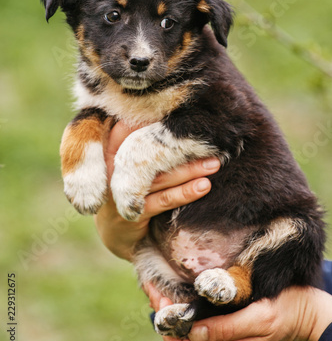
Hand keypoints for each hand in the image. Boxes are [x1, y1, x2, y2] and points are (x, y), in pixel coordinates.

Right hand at [94, 120, 220, 260]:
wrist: (115, 231)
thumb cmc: (126, 184)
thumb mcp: (125, 157)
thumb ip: (141, 137)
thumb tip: (176, 115)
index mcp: (108, 148)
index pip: (129, 127)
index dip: (152, 119)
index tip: (182, 109)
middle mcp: (111, 167)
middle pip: (149, 151)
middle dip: (179, 144)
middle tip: (207, 138)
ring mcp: (119, 192)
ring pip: (160, 176)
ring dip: (190, 170)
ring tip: (214, 163)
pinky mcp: (131, 213)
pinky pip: (163, 200)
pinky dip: (185, 193)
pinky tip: (204, 186)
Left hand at [147, 283, 331, 340]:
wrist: (308, 313)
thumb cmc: (286, 310)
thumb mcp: (259, 317)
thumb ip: (227, 328)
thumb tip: (194, 332)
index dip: (163, 321)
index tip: (155, 292)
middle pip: (178, 340)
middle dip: (162, 314)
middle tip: (153, 285)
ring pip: (185, 336)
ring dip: (172, 313)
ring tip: (161, 287)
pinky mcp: (228, 337)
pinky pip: (197, 330)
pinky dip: (185, 314)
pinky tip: (181, 295)